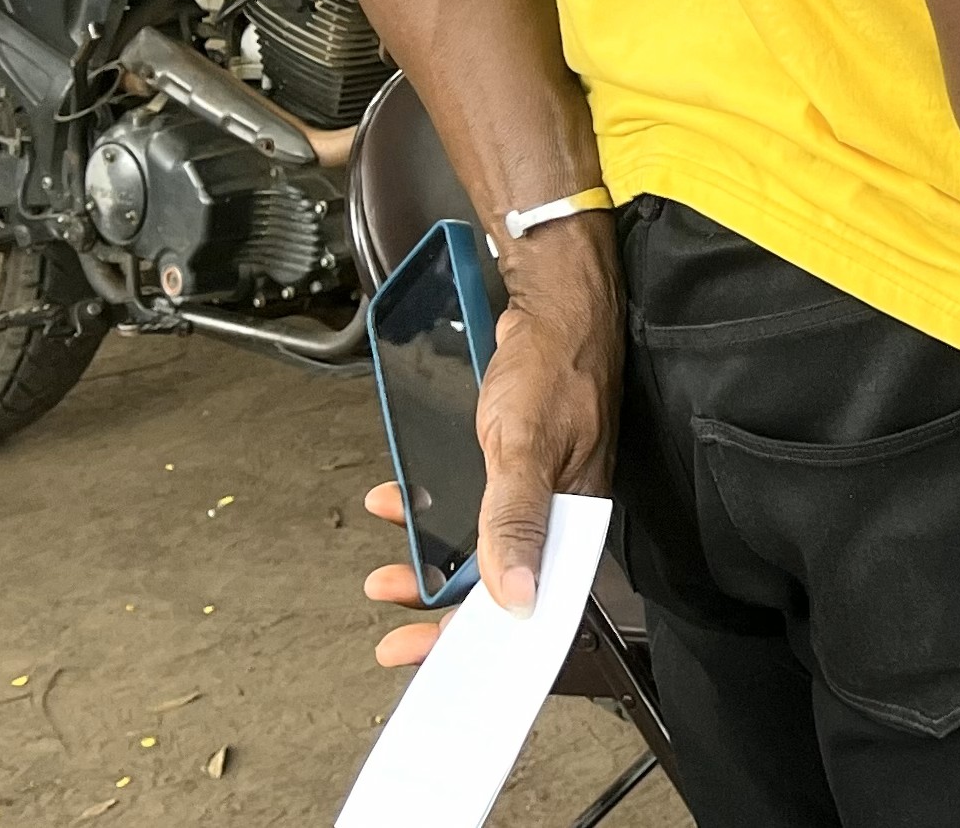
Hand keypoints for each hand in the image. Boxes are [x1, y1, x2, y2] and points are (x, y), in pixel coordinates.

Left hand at [358, 230, 619, 662]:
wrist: (555, 302)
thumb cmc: (553, 364)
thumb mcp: (523, 446)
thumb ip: (515, 520)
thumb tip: (515, 596)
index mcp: (572, 517)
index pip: (529, 602)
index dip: (477, 637)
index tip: (427, 656)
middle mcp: (555, 509)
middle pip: (500, 584)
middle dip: (442, 610)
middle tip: (394, 631)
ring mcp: (532, 486)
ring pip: (478, 549)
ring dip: (429, 565)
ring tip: (387, 575)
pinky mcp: (512, 462)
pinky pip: (468, 507)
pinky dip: (427, 514)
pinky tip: (397, 501)